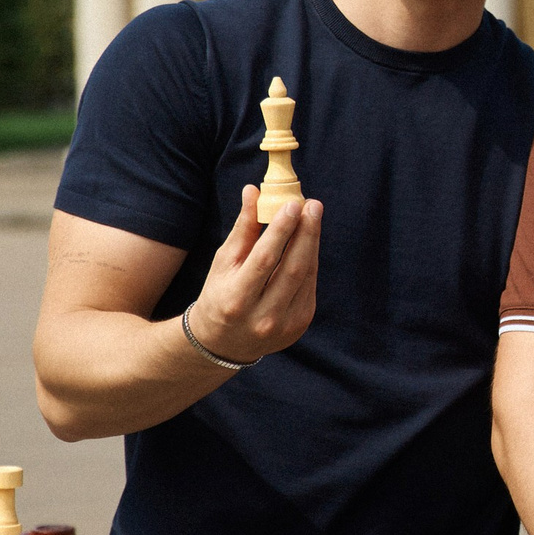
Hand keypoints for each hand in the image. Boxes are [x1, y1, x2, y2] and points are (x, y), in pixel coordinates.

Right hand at [187, 184, 323, 362]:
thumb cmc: (219, 294)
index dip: (281, 230)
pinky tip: (310, 241)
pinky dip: (311, 260)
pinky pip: (310, 285)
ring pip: (306, 275)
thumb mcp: (223, 263)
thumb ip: (242, 229)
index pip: (264, 260)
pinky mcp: (300, 324)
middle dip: (306, 232)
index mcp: (236, 300)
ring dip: (312, 243)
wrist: (223, 343)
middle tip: (313, 205)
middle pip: (293, 268)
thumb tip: (253, 191)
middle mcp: (263, 316)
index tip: (293, 204)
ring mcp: (285, 324)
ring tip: (313, 216)